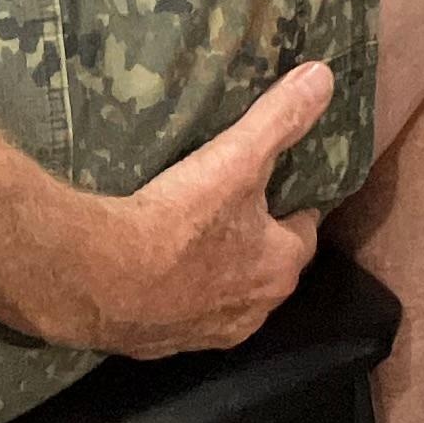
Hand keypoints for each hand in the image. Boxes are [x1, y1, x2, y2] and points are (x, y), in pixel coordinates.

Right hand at [49, 58, 332, 356]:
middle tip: (232, 204)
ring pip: (225, 296)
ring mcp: (206, 334)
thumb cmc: (180, 221)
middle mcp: (252, 311)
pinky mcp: (161, 345)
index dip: (292, 207)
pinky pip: (179, 315)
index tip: (278, 186)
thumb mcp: (237, 158)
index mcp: (279, 268)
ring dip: (216, 271)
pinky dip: (174, 294)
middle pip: (266, 268)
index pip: (303, 233)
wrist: (100, 281)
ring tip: (193, 233)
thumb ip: (280, 118)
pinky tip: (154, 268)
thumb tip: (323, 77)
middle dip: (256, 241)